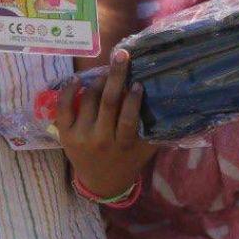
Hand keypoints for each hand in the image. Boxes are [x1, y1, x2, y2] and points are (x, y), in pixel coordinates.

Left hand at [56, 49, 157, 199]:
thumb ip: (155, 129)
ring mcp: (80, 136)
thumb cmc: (128, 160)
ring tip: (107, 71)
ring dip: (99, 81)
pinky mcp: (64, 133)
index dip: (133, 99)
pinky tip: (78, 79)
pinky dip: (69, 91)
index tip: (138, 82)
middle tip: (122, 55)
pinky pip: (64, 108)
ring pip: (89, 101)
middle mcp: (100, 140)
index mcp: (123, 145)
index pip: (128, 119)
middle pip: (108, 103)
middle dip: (116, 76)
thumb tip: (174, 104)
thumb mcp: (145, 149)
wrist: (100, 183)